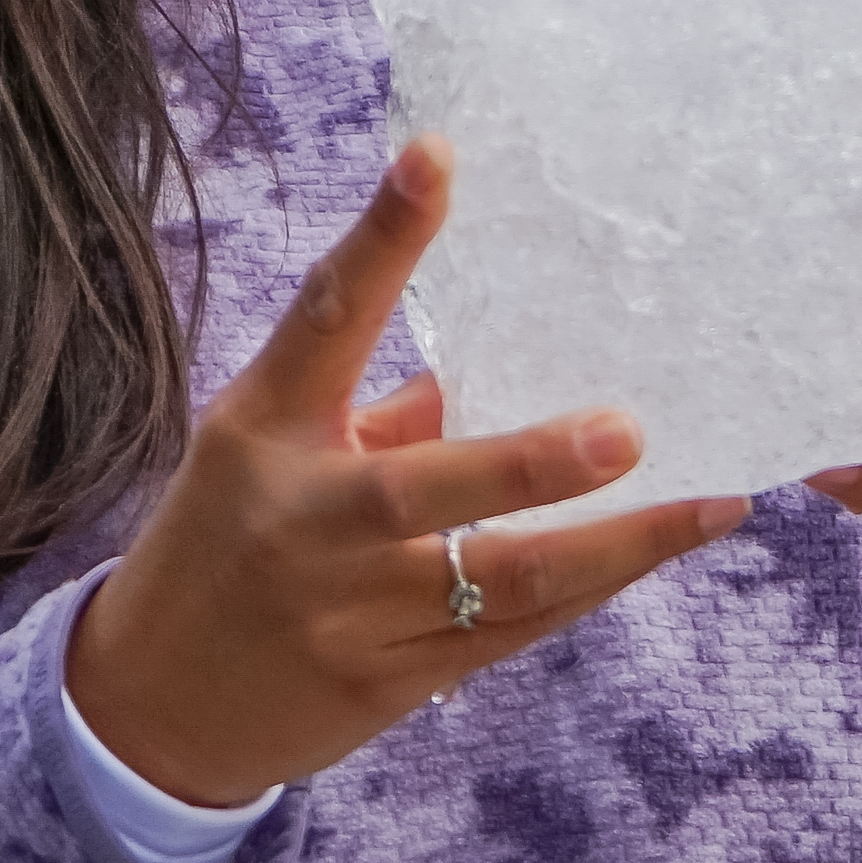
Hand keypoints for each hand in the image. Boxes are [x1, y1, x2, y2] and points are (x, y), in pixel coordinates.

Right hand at [63, 138, 746, 805]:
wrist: (150, 707)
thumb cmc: (223, 542)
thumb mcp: (263, 448)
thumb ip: (375, 409)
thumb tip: (499, 369)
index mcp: (266, 427)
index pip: (326, 316)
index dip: (382, 235)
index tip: (436, 155)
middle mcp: (305, 518)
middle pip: (426, 487)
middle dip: (532, 464)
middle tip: (629, 431)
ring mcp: (348, 612)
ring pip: (502, 581)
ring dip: (618, 545)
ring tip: (711, 504)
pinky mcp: (388, 684)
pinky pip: (508, 636)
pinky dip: (587, 592)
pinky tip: (653, 555)